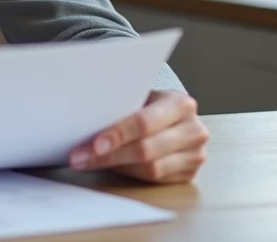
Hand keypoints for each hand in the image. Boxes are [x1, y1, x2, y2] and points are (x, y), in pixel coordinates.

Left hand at [69, 90, 207, 183]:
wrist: (174, 117)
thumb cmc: (151, 105)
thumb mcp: (141, 97)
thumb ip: (123, 106)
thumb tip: (85, 120)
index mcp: (180, 104)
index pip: (145, 122)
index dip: (118, 134)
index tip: (94, 144)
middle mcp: (193, 130)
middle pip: (147, 150)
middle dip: (109, 155)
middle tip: (81, 157)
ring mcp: (195, 154)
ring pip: (151, 168)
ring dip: (115, 167)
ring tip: (88, 163)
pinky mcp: (189, 174)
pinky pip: (154, 180)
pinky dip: (129, 174)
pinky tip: (111, 167)